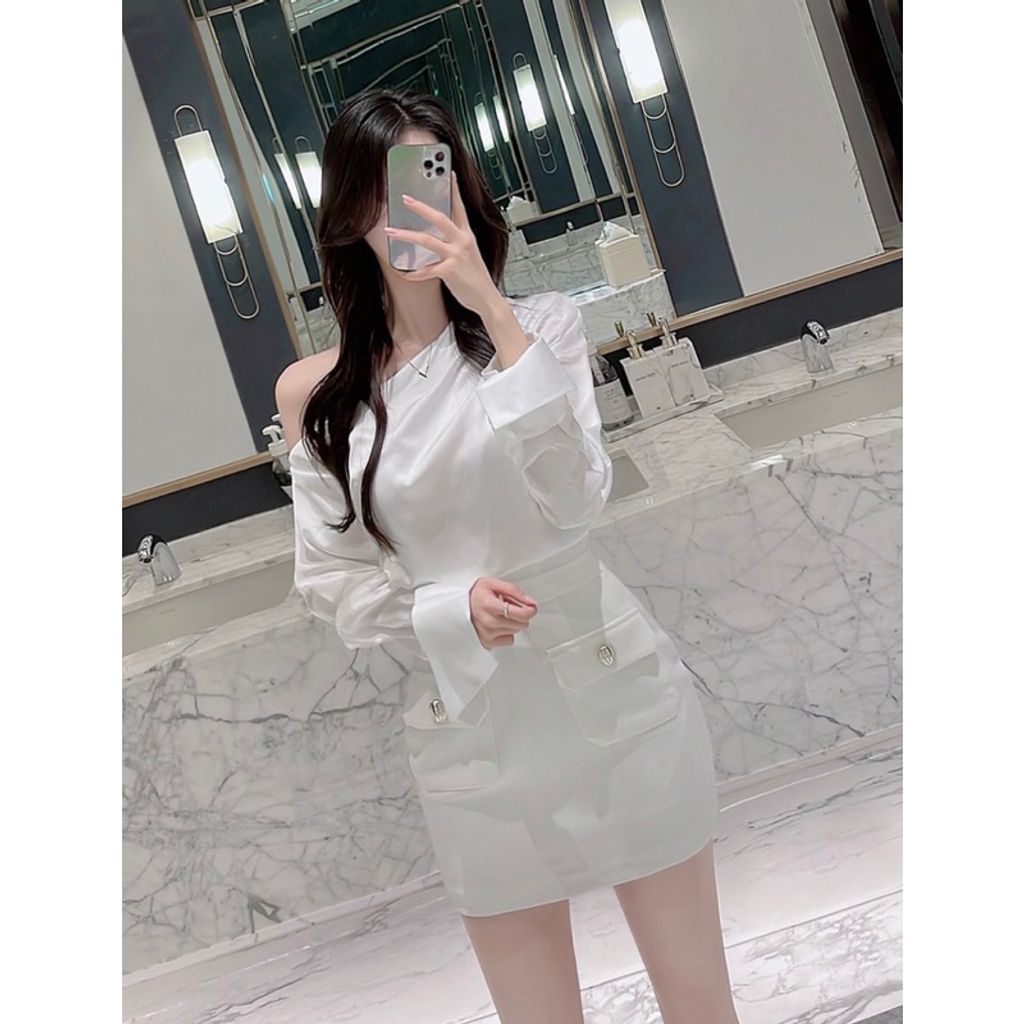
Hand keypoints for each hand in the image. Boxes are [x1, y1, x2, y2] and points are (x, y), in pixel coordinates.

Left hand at [384, 171, 504, 317]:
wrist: (487, 298)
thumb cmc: (476, 277)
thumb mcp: (469, 254)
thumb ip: (455, 243)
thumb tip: (436, 236)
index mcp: (467, 235)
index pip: (460, 208)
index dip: (454, 190)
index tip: (449, 174)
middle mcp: (462, 242)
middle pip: (439, 218)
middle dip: (421, 207)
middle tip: (405, 199)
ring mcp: (456, 256)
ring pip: (427, 240)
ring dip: (407, 235)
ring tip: (392, 231)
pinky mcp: (450, 272)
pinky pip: (426, 270)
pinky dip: (413, 273)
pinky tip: (403, 272)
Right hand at [469, 577, 538, 649]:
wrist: (456, 607)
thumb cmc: (474, 595)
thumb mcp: (492, 583)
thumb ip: (513, 590)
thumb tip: (529, 601)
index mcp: (490, 605)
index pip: (521, 614)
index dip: (530, 610)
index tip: (531, 607)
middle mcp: (488, 622)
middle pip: (521, 624)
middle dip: (520, 615)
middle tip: (510, 607)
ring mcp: (487, 634)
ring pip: (516, 631)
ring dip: (512, 623)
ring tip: (500, 615)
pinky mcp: (487, 643)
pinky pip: (509, 640)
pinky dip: (507, 633)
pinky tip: (498, 625)